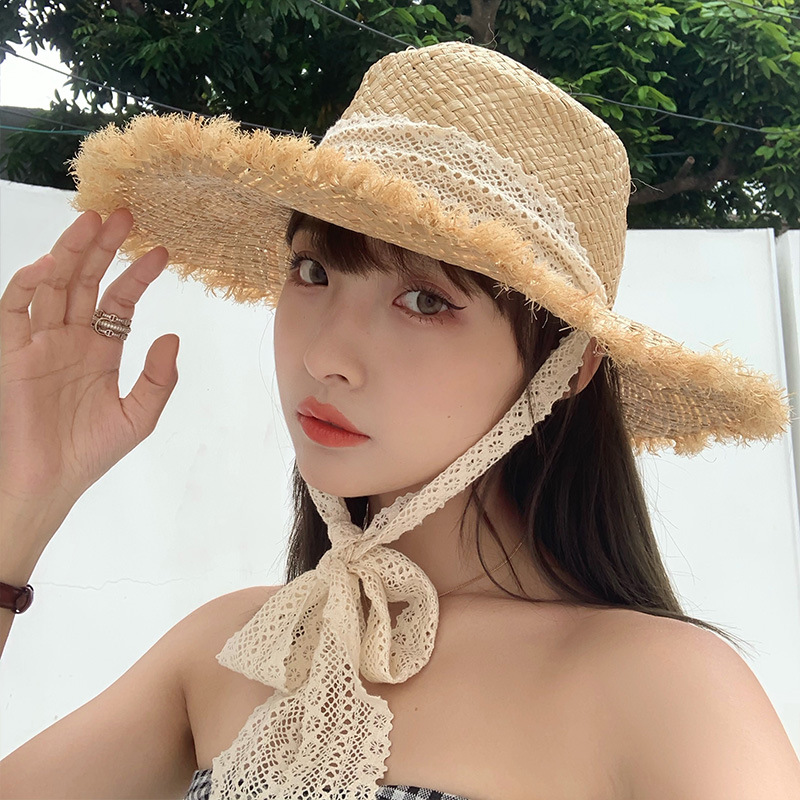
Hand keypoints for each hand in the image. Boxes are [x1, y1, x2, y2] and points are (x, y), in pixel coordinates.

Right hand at [0, 209, 178, 532]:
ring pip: (53, 285)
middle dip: (104, 248)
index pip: (120, 301)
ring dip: (71, 252)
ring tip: (92, 221)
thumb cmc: (88, 453)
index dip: (138, 275)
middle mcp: (70, 338)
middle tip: (125, 214)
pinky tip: (50, 264)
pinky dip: (27, 284)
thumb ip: (158, 378)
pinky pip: (14, 309)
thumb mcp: (137, 415)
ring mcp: (39, 341)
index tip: (161, 252)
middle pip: (87, 281)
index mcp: (100, 350)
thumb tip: (172, 338)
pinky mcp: (10, 352)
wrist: (44, 482)